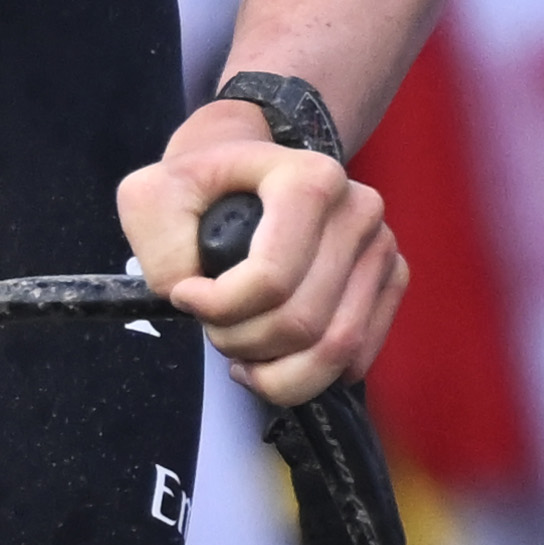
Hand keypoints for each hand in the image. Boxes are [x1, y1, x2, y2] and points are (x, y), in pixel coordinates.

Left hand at [124, 99, 401, 403]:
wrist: (245, 169)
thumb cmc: (199, 185)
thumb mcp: (152, 196)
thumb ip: (161, 250)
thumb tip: (193, 297)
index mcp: (309, 179)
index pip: (272, 279)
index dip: (219, 308)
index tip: (185, 296)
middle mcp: (358, 209)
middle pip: (302, 322)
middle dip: (242, 342)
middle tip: (212, 326)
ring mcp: (381, 246)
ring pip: (336, 349)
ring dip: (275, 369)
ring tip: (239, 348)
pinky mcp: (391, 279)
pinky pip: (356, 357)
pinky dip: (307, 375)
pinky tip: (272, 358)